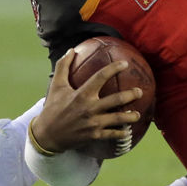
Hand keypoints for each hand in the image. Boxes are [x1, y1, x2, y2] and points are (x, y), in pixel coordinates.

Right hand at [30, 49, 144, 153]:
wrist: (46, 135)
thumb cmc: (53, 107)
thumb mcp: (56, 86)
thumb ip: (63, 66)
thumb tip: (71, 50)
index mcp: (82, 94)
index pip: (101, 77)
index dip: (114, 68)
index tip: (125, 64)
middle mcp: (89, 108)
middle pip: (116, 99)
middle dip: (131, 95)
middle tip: (140, 91)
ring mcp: (93, 123)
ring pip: (118, 119)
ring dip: (131, 116)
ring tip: (138, 114)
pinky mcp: (94, 135)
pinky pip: (112, 134)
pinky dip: (122, 134)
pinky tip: (129, 132)